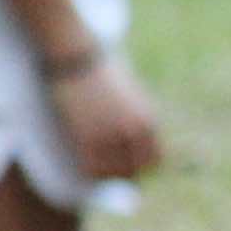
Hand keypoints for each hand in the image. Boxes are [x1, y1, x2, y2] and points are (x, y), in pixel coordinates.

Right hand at [49, 50, 162, 183]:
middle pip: (136, 170)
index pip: (154, 160)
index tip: (122, 166)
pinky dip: (88, 172)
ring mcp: (113, 134)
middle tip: (104, 171)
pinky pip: (93, 169)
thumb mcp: (125, 93)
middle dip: (122, 174)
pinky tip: (79, 162)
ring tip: (90, 165)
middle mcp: (136, 130)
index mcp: (148, 120)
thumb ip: (130, 114)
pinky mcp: (89, 135)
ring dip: (104, 174)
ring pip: (114, 173)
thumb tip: (124, 132)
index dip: (138, 167)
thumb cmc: (97, 69)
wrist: (77, 57)